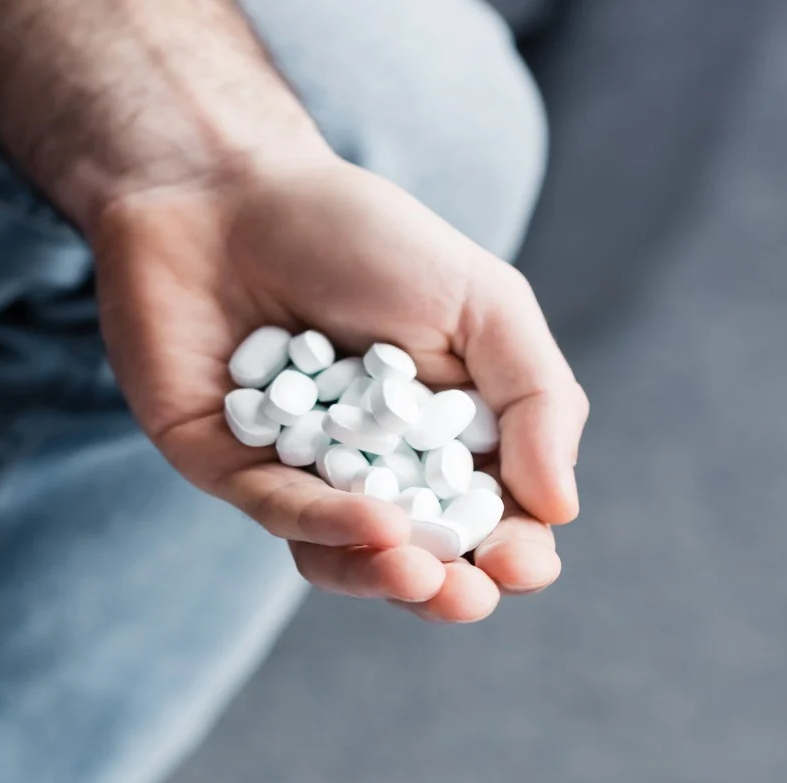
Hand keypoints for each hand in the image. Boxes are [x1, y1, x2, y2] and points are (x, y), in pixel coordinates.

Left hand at [92, 154, 588, 621]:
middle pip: (419, 554)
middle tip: (472, 592)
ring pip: (341, 554)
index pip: (489, 518)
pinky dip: (325, 522)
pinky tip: (372, 521)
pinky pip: (276, 511)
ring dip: (384, 576)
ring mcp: (293, 472)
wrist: (225, 185)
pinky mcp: (224, 464)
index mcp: (440, 434)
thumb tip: (562, 510)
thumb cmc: (360, 233)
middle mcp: (368, 466)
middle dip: (451, 585)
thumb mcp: (480, 302)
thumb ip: (534, 399)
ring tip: (421, 573)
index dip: (513, 551)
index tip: (527, 561)